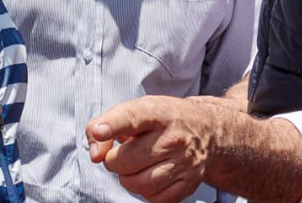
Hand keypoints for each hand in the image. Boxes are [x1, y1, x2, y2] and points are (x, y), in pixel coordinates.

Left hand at [87, 95, 218, 202]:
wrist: (206, 131)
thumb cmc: (162, 119)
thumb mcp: (136, 108)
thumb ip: (105, 123)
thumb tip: (95, 154)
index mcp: (157, 112)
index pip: (132, 117)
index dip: (113, 125)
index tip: (100, 131)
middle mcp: (172, 138)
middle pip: (126, 160)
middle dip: (112, 161)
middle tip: (119, 155)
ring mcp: (182, 163)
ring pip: (138, 183)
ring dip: (126, 178)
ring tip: (132, 167)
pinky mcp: (188, 184)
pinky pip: (154, 198)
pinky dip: (144, 191)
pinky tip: (148, 176)